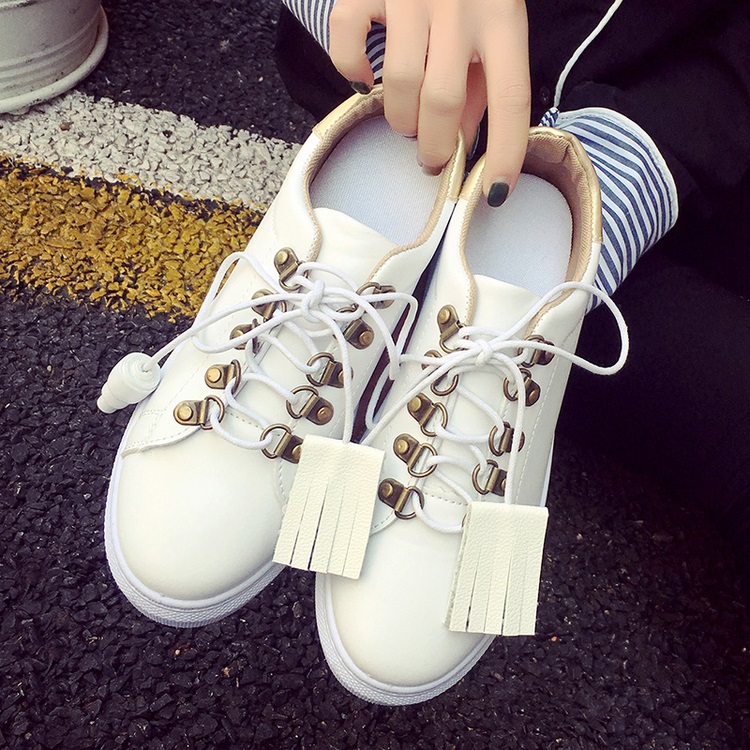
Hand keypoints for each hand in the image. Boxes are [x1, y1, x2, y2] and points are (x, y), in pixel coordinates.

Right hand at [329, 0, 530, 205]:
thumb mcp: (494, 22)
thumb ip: (484, 80)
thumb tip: (467, 139)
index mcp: (502, 18)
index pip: (512, 99)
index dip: (505, 154)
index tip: (494, 194)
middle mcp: (459, 6)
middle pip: (442, 103)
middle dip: (433, 147)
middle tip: (430, 157)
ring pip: (399, 86)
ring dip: (398, 119)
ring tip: (404, 119)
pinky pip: (348, 44)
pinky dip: (351, 70)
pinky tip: (364, 75)